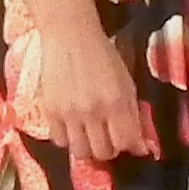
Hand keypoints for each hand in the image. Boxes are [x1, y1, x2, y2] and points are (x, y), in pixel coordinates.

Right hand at [33, 16, 156, 162]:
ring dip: (90, 149)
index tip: (136, 146)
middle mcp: (93, 112)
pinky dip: (70, 140)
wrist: (70, 37)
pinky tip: (75, 129)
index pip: (127, 141)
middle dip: (112, 150)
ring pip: (80, 152)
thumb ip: (132, 111)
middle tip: (112, 141)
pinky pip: (60, 141)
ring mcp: (69, 114)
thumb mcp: (126, 81)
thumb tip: (138, 139)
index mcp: (117, 102)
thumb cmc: (103, 56)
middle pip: (103, 152)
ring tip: (93, 138)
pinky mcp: (50, 112)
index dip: (134, 147)